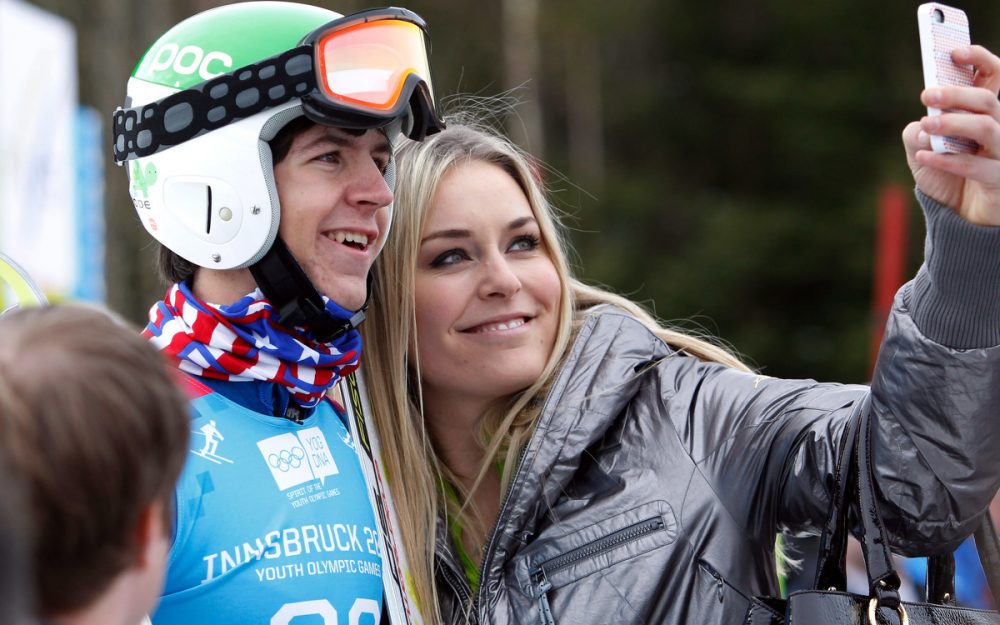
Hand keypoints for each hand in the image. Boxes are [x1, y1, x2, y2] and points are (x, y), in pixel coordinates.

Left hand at [902, 45, 999, 225]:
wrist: (958, 219)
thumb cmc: (945, 177)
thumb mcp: (922, 151)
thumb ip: (917, 133)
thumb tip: (920, 124)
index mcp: (984, 114)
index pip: (993, 77)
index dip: (980, 59)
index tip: (954, 53)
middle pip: (987, 99)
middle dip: (956, 94)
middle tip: (926, 95)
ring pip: (988, 126)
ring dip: (953, 123)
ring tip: (926, 125)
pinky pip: (976, 165)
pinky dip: (947, 160)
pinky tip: (924, 157)